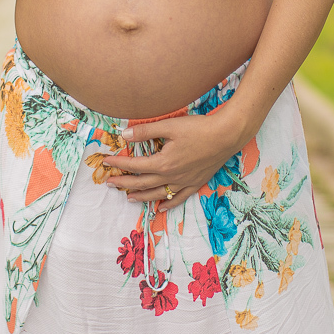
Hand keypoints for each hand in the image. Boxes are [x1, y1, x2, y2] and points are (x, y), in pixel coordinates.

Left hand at [101, 110, 249, 210]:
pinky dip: (168, 204)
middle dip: (124, 183)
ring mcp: (184, 182)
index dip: (119, 164)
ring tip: (129, 197)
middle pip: (142, 183)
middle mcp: (171, 176)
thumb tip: (124, 134)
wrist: (227, 136)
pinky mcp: (196, 183)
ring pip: (158, 194)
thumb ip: (145, 131)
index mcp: (163, 163)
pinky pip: (179, 198)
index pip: (135, 165)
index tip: (106, 162)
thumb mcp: (169, 126)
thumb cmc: (199, 128)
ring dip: (141, 196)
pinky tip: (160, 208)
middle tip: (110, 183)